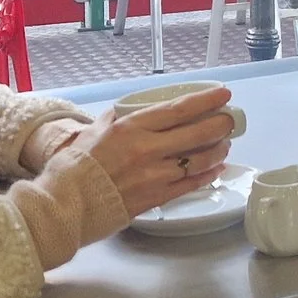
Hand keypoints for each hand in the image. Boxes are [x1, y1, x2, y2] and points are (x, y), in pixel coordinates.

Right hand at [66, 87, 238, 220]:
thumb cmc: (78, 164)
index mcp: (132, 127)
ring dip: (218, 150)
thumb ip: (120, 116)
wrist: (68, 203)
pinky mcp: (157, 197)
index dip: (206, 101)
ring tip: (225, 144)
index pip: (179, 110)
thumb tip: (137, 107)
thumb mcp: (96, 128)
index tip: (224, 94)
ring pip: (200, 160)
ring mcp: (155, 175)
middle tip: (229, 120)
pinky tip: (216, 168)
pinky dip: (208, 174)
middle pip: (197, 134)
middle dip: (220, 124)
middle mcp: (148, 149)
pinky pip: (191, 184)